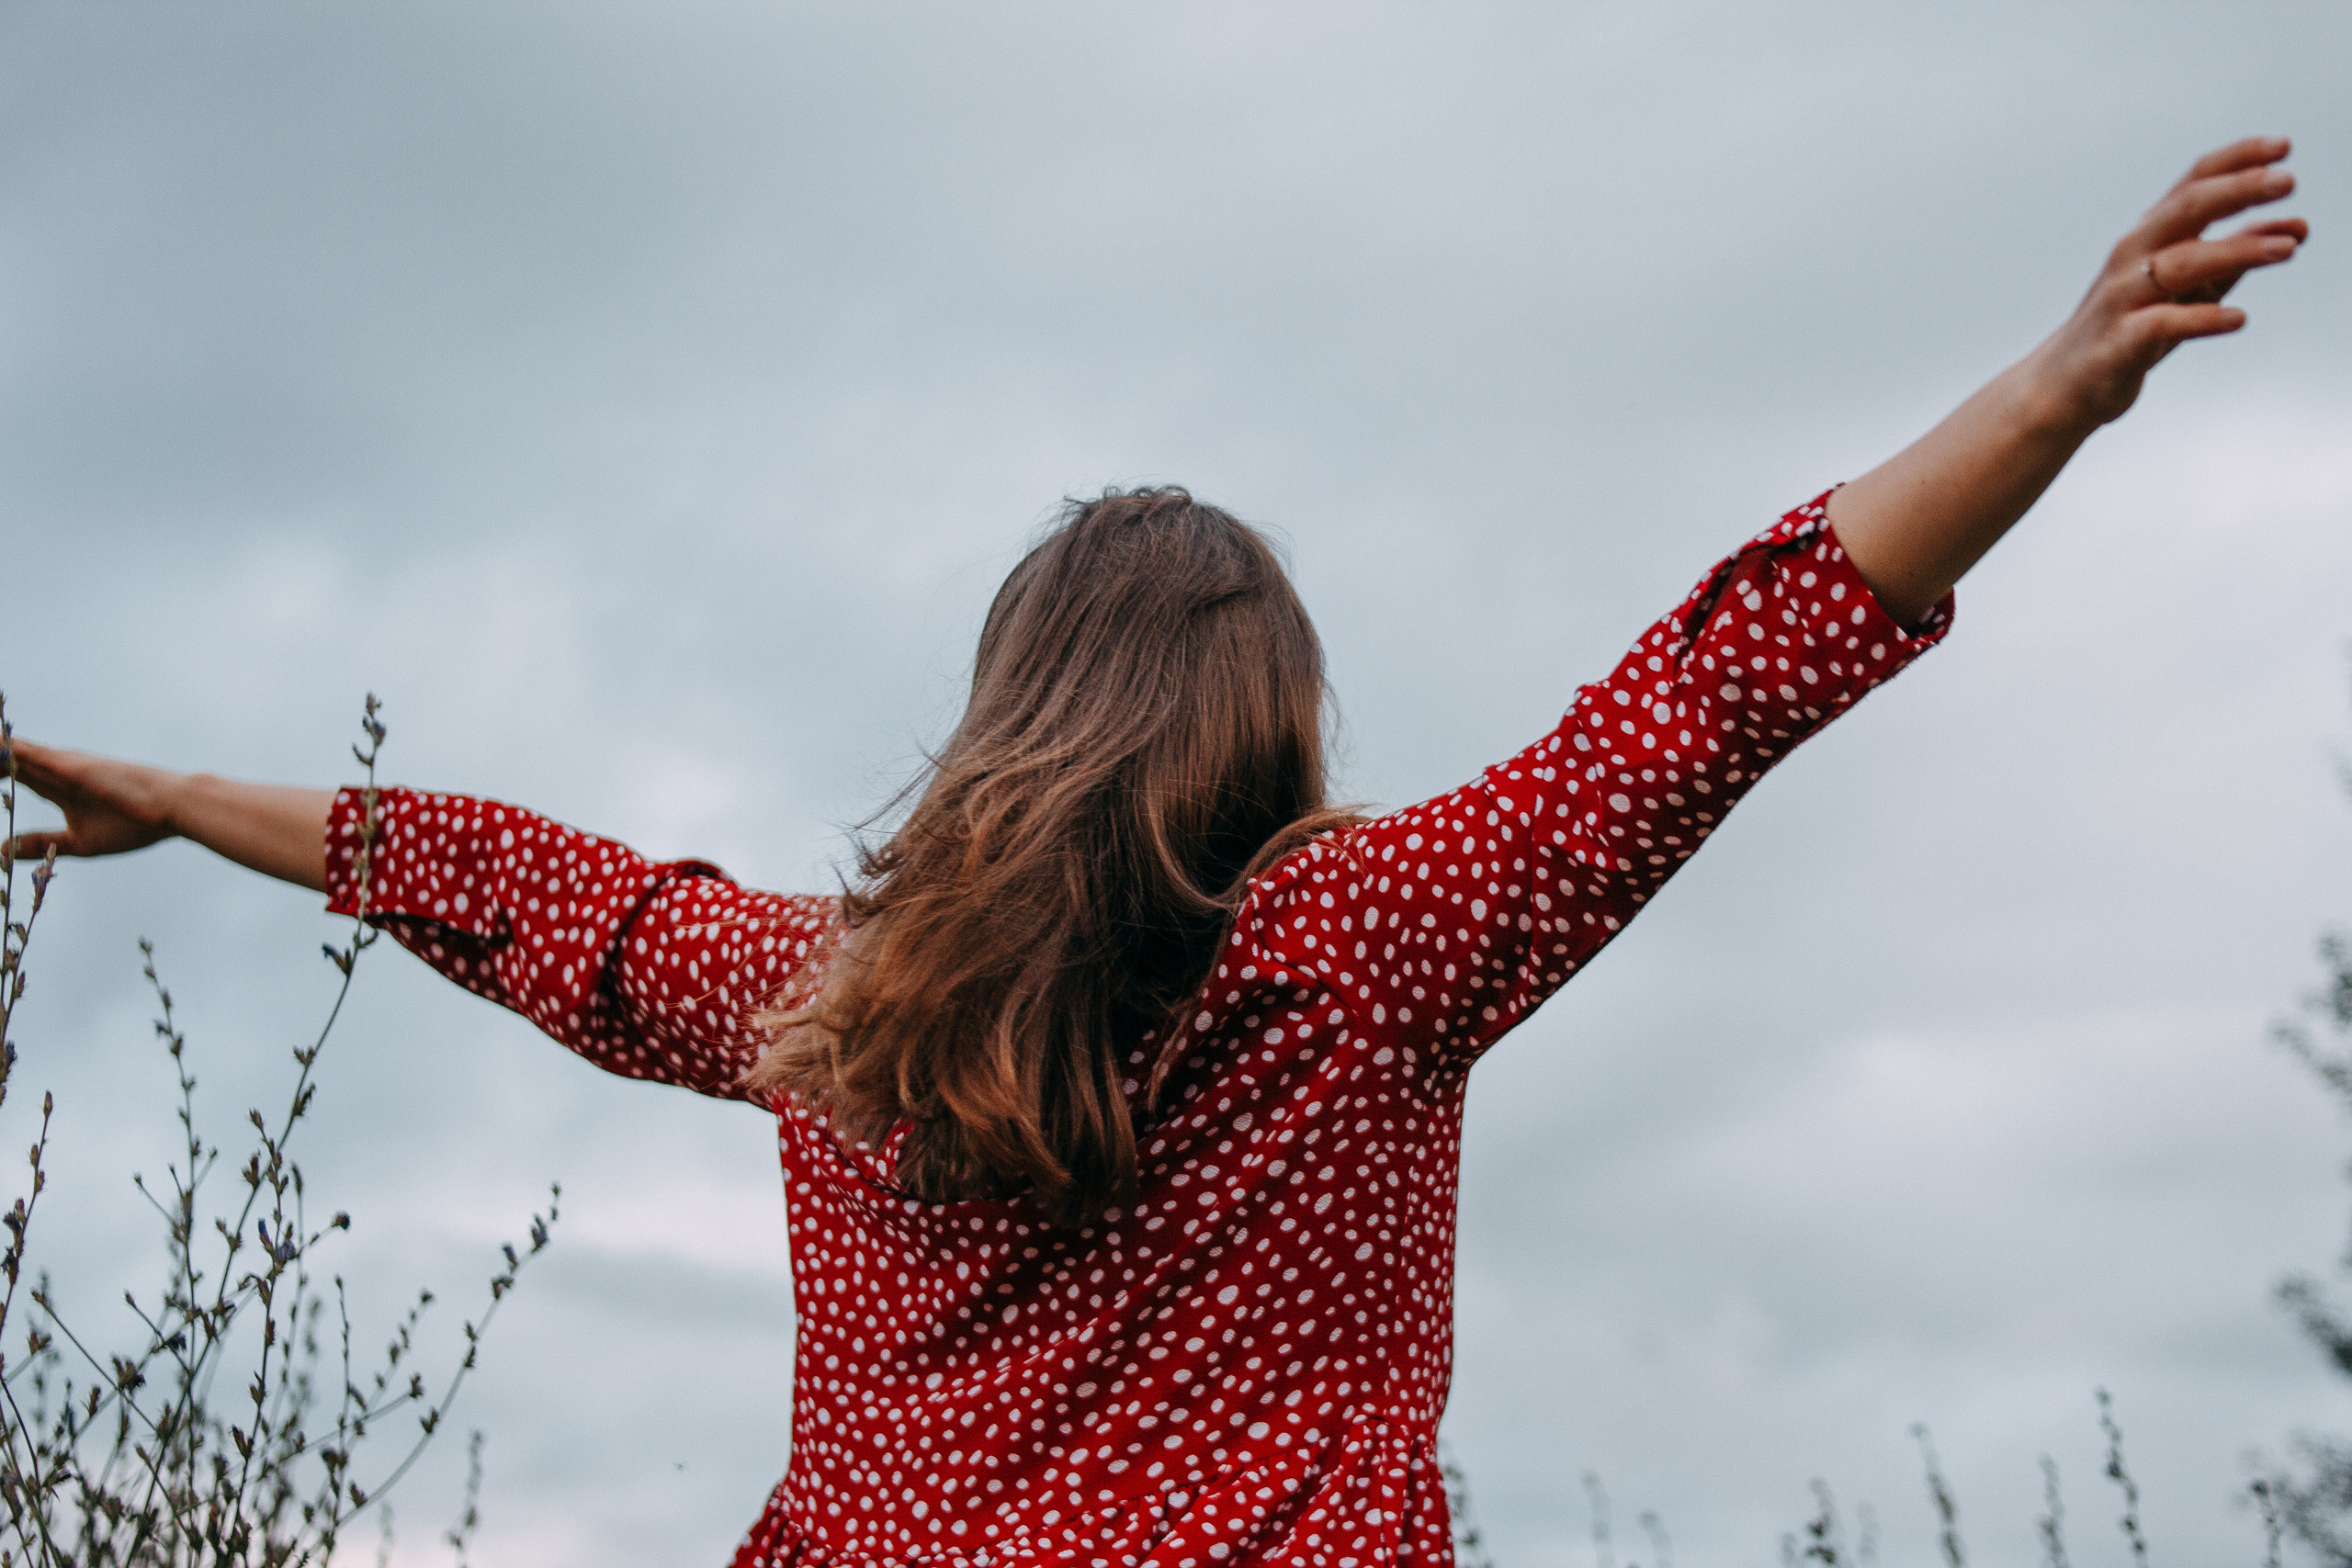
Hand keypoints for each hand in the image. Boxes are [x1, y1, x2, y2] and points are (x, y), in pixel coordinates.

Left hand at [4, 740, 185, 859]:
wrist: (171, 809)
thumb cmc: (135, 824)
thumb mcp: (77, 842)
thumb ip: (38, 843)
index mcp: (56, 787)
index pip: (8, 774)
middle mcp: (53, 768)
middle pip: (2, 757)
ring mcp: (59, 762)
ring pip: (6, 749)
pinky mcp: (67, 763)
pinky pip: (21, 753)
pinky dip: (2, 748)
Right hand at [2027, 135, 2305, 430]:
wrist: (2064, 385)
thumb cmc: (2131, 327)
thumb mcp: (2192, 286)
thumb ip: (2238, 255)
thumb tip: (2298, 228)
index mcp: (2150, 236)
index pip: (2193, 183)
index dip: (2237, 160)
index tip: (2282, 146)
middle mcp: (2133, 256)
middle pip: (2186, 209)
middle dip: (2238, 190)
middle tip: (2287, 181)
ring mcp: (2123, 298)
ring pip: (2180, 264)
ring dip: (2236, 251)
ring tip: (2287, 249)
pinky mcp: (2120, 343)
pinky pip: (2163, 324)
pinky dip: (2202, 319)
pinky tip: (2238, 318)